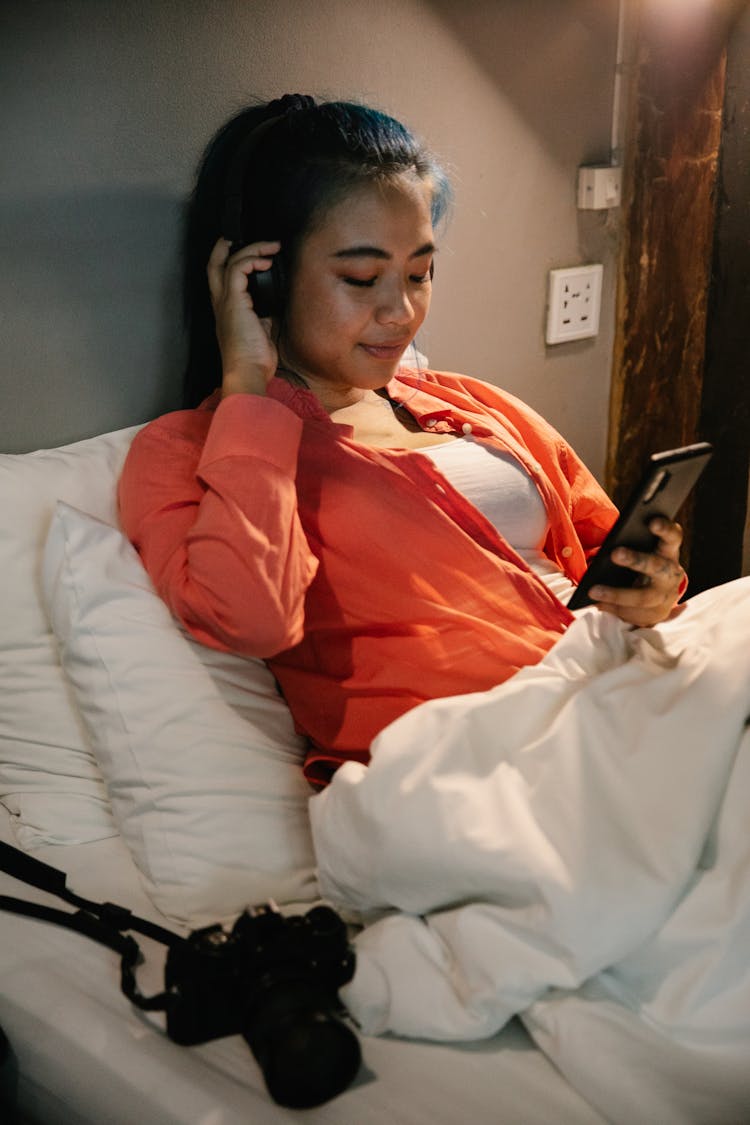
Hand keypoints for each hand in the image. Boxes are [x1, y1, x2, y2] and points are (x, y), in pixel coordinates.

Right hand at [207, 237, 280, 395]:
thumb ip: (264, 315)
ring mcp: (225, 302)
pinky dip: (253, 260)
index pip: (221, 280)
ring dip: (253, 249)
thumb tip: (274, 302)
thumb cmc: (255, 360)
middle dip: (225, 247)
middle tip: (241, 235)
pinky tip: (266, 261)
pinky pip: (238, 269)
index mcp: (227, 312)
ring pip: (229, 262)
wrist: (248, 373)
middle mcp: (221, 304)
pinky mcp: (233, 302)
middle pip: (214, 265)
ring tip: (272, 247)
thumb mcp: (263, 332)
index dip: (228, 262)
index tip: (247, 252)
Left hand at [588, 518, 686, 626]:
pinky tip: (598, 603)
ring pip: (643, 597)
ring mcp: (665, 597)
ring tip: (593, 590)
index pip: (673, 537)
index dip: (665, 529)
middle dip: (636, 560)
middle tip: (615, 553)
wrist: (662, 596)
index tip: (652, 521)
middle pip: (656, 567)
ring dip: (617, 594)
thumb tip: (608, 546)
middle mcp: (671, 573)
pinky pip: (633, 613)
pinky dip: (614, 608)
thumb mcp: (647, 551)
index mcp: (669, 552)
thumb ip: (634, 543)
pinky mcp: (656, 614)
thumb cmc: (648, 564)